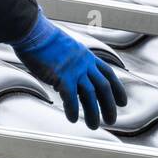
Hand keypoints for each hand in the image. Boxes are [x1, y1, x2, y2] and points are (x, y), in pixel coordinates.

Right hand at [9, 12, 126, 128]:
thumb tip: (66, 85)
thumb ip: (71, 66)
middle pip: (104, 87)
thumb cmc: (45, 41)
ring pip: (90, 95)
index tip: (122, 102)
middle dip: (109, 105)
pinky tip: (72, 118)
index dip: (118, 89)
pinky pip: (70, 97)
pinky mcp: (61, 76)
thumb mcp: (66, 50)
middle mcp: (84, 63)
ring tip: (93, 125)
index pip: (108, 74)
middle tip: (111, 121)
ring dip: (93, 112)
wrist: (35, 32)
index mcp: (87, 56)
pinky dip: (72, 109)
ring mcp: (74, 69)